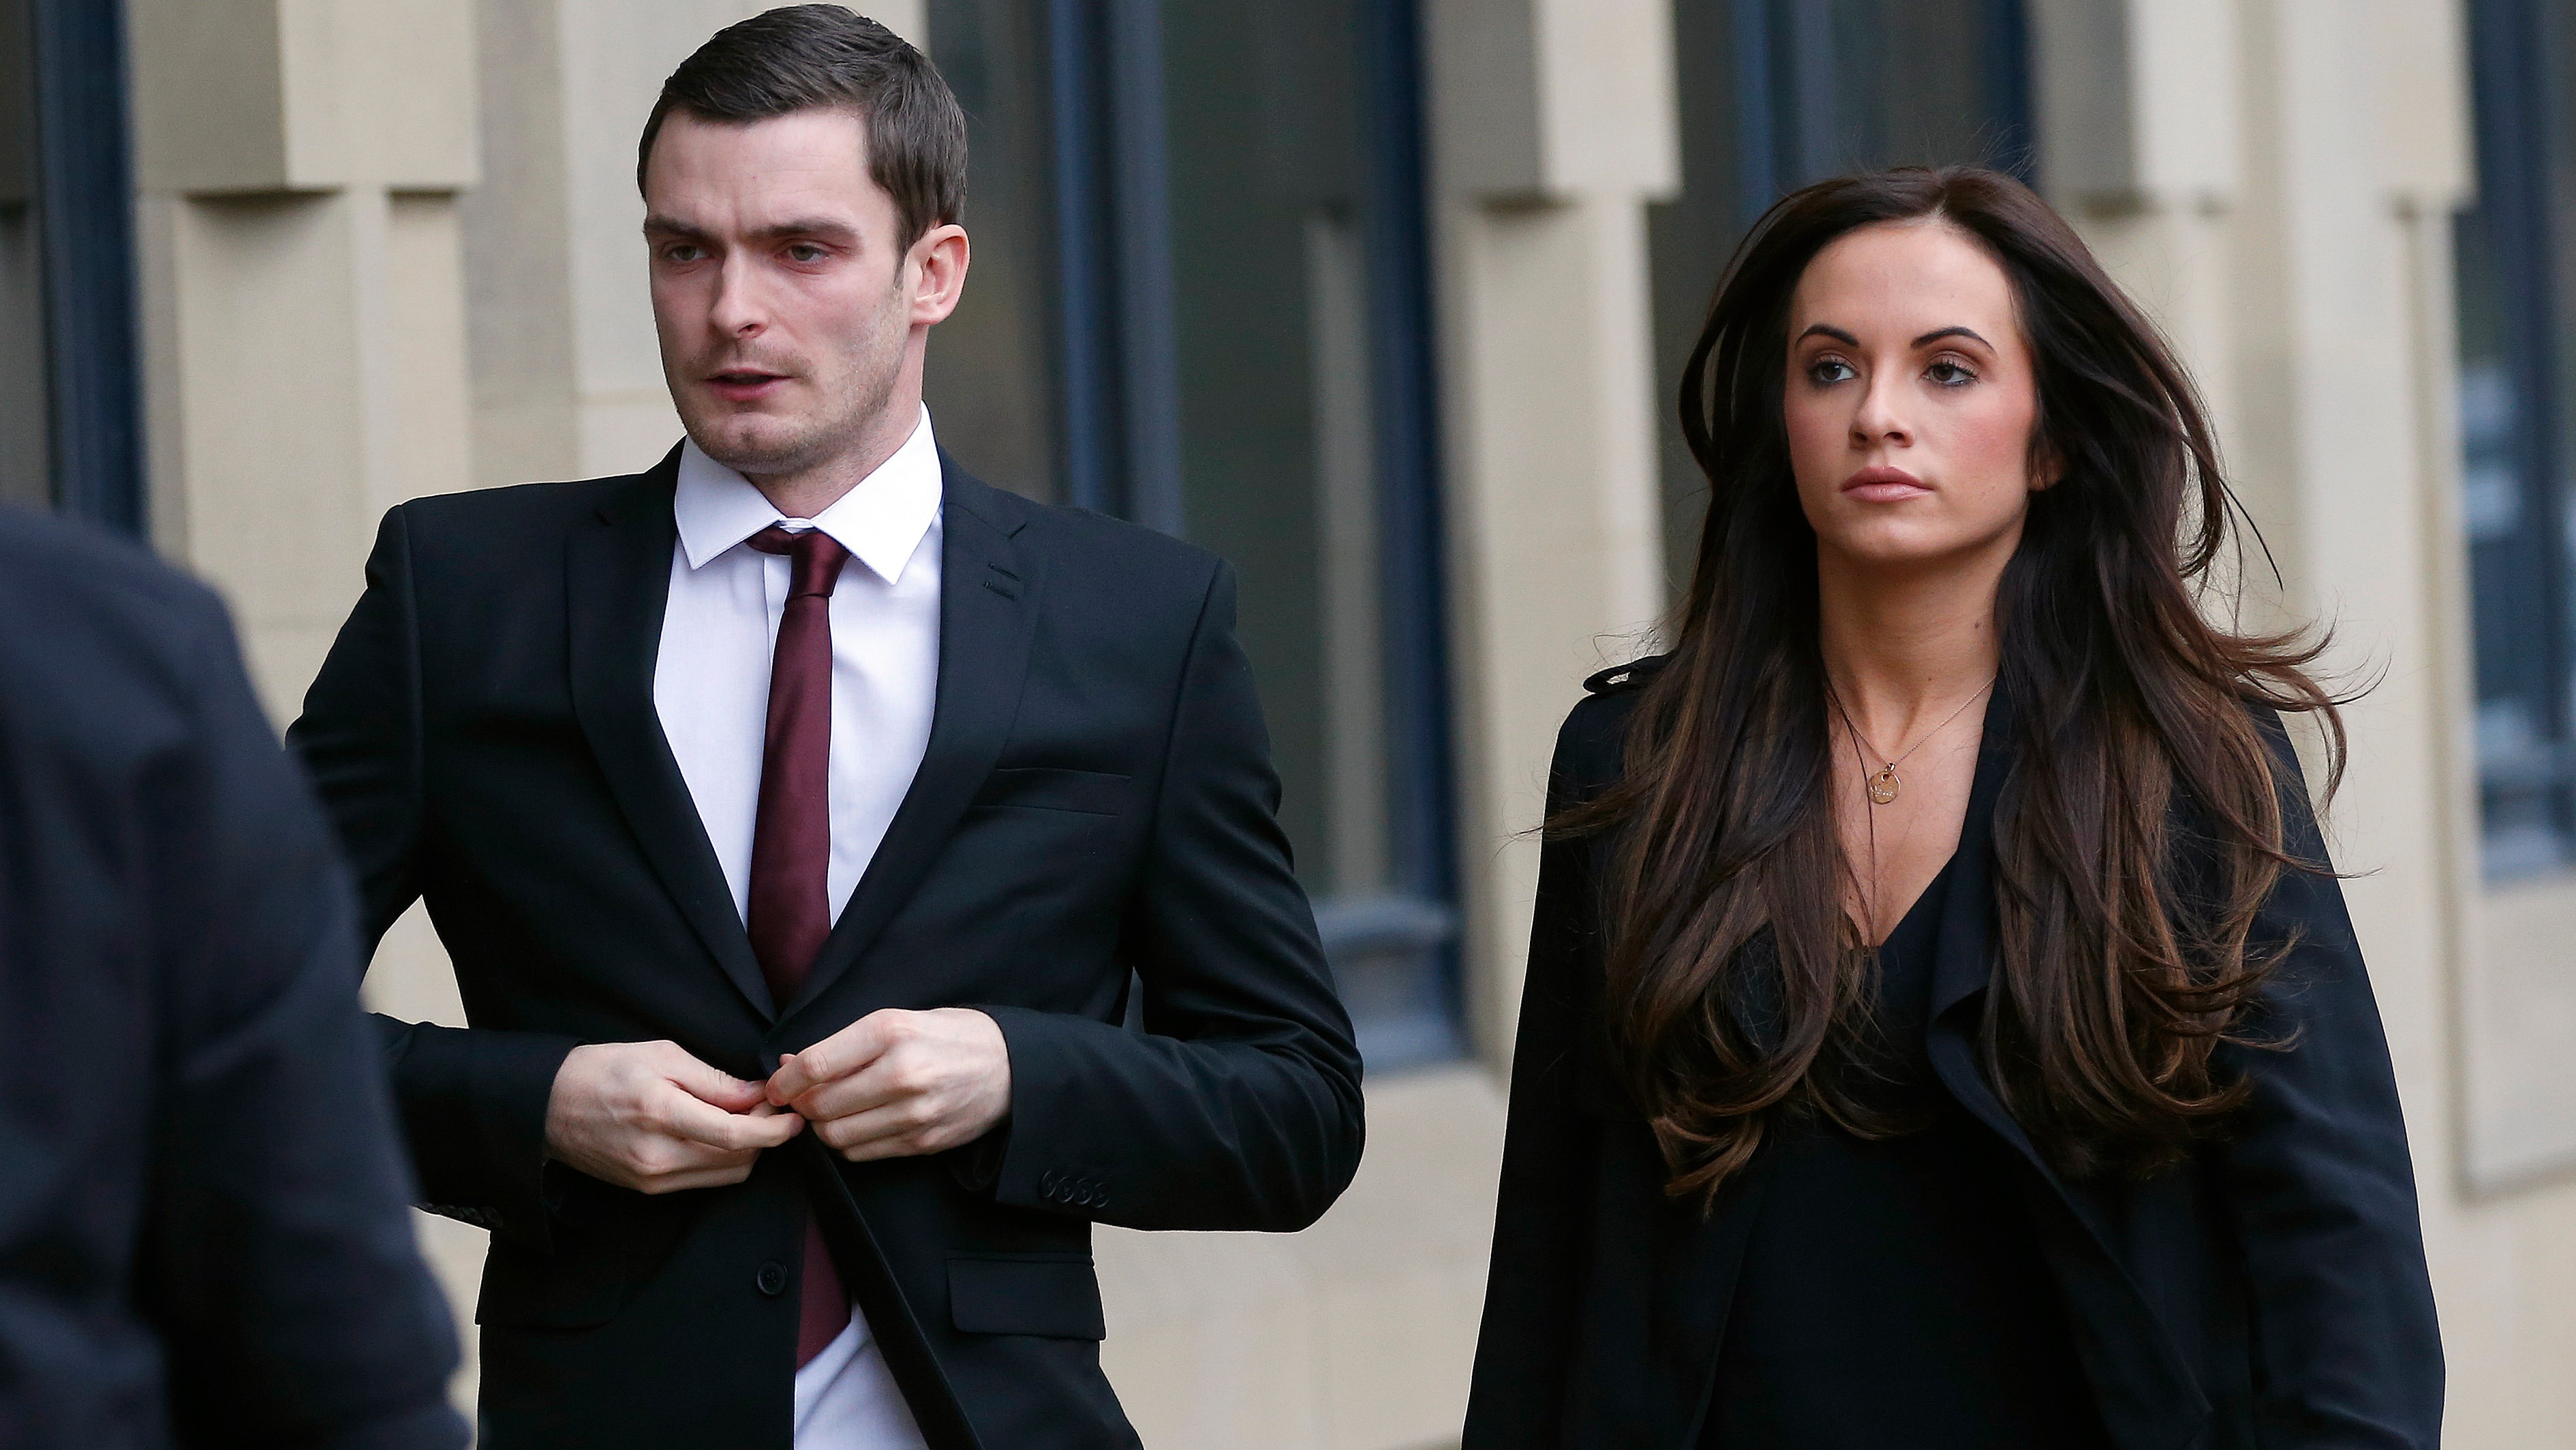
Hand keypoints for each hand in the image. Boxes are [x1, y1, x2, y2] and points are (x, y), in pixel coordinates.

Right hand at [544, 1040, 803, 1193]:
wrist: (545, 1107)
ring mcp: (651, 1179)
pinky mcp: (646, 1189)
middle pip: (737, 1159)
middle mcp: (657, 1156)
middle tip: (771, 1107)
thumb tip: (757, 1095)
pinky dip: (723, 1160)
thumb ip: (713, 1080)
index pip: (734, 1135)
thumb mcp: (660, 1055)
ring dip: (748, 1151)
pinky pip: (703, 1180)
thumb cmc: (601, 1070)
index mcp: (660, 1113)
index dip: (773, 1129)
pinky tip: (722, 1134)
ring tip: (747, 1118)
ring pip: (725, 1175)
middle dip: (766, 1136)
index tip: (794, 1117)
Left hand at [765, 1008, 1011, 1161]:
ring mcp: (914, 1113)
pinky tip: (857, 1124)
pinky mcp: (922, 1142)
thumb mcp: (899, 1020)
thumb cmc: (949, 1036)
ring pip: (836, 1136)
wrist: (1010, 1067)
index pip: (815, 1065)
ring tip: (830, 1112)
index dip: (784, 1081)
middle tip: (800, 1099)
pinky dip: (848, 1142)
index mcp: (891, 1032)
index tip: (775, 1086)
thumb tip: (789, 1064)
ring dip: (822, 1128)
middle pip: (820, 1106)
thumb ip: (844, 1044)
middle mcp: (902, 1073)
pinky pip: (862, 1153)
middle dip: (800, 1106)